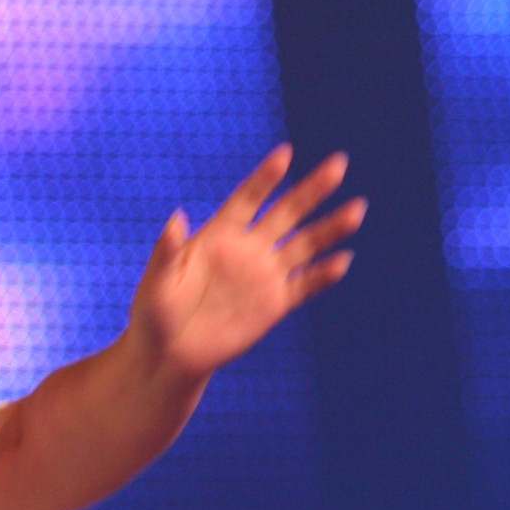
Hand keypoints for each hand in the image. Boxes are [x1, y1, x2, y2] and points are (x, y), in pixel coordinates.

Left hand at [131, 146, 363, 380]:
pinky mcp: (274, 305)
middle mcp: (247, 251)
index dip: (265, 177)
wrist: (169, 357)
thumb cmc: (153, 316)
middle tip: (338, 164)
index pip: (247, 200)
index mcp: (217, 238)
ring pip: (304, 245)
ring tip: (356, 208)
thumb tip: (176, 217)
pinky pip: (305, 286)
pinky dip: (323, 275)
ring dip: (330, 228)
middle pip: (285, 213)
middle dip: (311, 189)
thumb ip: (167, 251)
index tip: (286, 153)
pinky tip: (342, 260)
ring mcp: (263, 276)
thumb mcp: (156, 282)